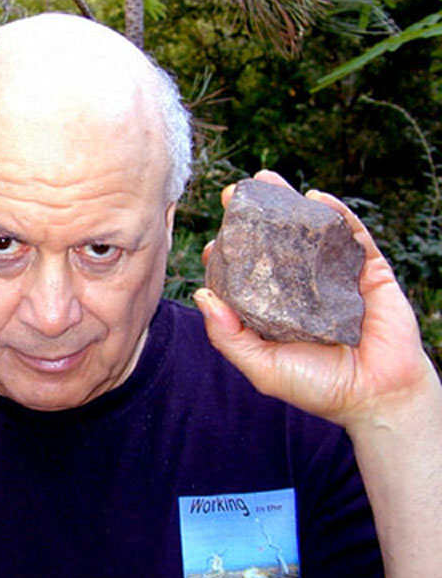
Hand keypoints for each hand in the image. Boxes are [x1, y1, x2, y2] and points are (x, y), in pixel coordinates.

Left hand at [194, 170, 439, 432]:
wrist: (376, 397)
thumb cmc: (315, 386)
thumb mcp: (261, 366)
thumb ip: (229, 336)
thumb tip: (201, 294)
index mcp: (274, 308)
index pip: (246, 274)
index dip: (227, 255)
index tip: (212, 243)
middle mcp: (301, 287)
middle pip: (274, 243)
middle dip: (252, 216)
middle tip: (231, 193)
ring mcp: (334, 276)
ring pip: (309, 232)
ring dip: (289, 203)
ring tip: (266, 179)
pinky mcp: (369, 271)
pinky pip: (354, 236)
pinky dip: (337, 215)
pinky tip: (316, 198)